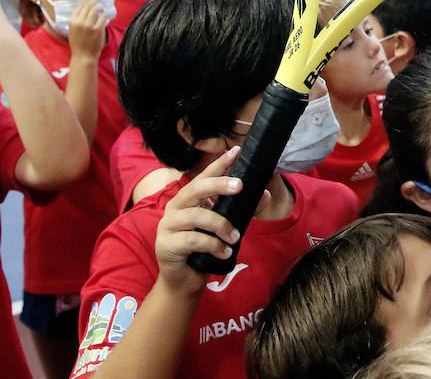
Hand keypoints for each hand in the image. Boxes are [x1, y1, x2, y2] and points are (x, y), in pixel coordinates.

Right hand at [67, 0, 108, 59]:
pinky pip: (103, 17)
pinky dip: (105, 15)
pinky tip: (105, 15)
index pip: (80, 6)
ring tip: (101, 8)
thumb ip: (77, 20)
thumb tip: (86, 9)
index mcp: (72, 21)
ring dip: (100, 7)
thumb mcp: (73, 30)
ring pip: (95, 10)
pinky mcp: (97, 29)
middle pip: (88, 6)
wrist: (83, 56)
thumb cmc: (78, 43)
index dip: (86, 0)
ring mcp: (89, 25)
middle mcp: (79, 22)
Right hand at [154, 147, 265, 293]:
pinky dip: (213, 245)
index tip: (235, 151)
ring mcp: (168, 226)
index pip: (204, 176)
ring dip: (221, 225)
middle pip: (195, 189)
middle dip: (218, 185)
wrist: (185, 279)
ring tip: (235, 237)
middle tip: (240, 186)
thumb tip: (264, 194)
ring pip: (196, 216)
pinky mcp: (166, 245)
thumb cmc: (205, 247)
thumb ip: (243, 210)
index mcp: (188, 199)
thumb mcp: (225, 225)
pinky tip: (224, 252)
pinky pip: (193, 240)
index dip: (219, 164)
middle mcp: (175, 208)